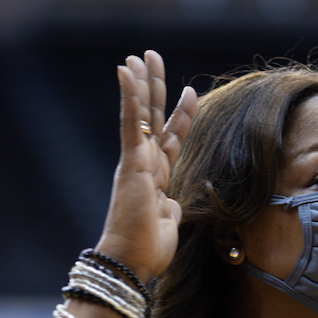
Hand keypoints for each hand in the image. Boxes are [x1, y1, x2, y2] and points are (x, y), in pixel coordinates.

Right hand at [95, 50, 196, 282]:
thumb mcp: (168, 226)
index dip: (181, 116)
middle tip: (152, 56)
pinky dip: (129, 96)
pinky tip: (125, 70)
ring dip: (143, 83)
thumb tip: (173, 206)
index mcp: (155, 180)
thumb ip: (171, 210)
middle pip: (152, 118)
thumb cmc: (147, 251)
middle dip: (155, 87)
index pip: (170, 140)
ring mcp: (136, 162)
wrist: (131, 263)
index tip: (191, 92)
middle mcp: (144, 166)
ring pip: (141, 114)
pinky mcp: (131, 163)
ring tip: (141, 54)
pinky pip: (130, 123)